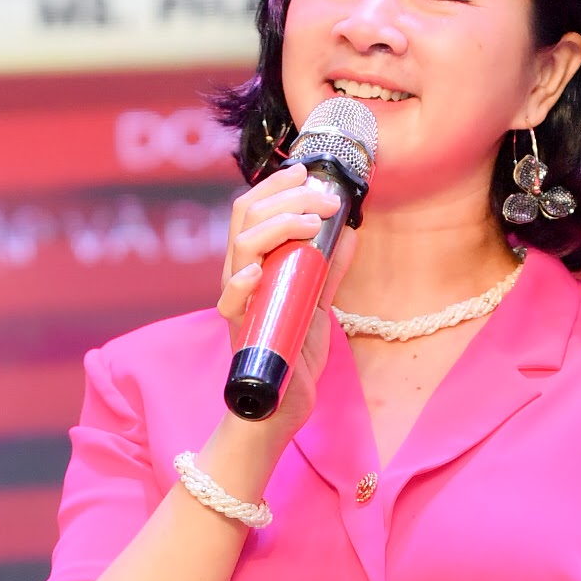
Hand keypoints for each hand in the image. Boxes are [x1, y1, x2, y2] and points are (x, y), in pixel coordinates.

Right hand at [216, 162, 360, 441]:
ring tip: (312, 224)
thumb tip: (349, 232)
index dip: (277, 185)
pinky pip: (231, 302)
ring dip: (277, 227)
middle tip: (326, 199)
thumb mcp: (318, 303)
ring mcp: (239, 302)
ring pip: (240, 248)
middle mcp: (241, 277)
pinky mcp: (242, 331)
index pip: (252, 209)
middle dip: (287, 197)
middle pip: (245, 217)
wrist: (280, 408)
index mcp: (255, 264)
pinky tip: (259, 273)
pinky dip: (242, 284)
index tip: (308, 172)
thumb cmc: (292, 356)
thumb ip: (329, 268)